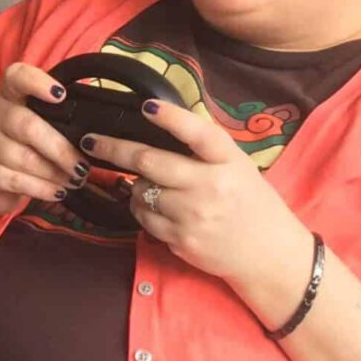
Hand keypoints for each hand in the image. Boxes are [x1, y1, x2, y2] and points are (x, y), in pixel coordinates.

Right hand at [0, 63, 89, 210]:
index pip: (17, 77)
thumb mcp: (36, 124)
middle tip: (82, 167)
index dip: (37, 83)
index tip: (60, 95)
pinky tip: (56, 192)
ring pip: (21, 158)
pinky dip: (39, 188)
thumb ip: (56, 120)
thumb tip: (93, 136)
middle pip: (26, 126)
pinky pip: (12, 180)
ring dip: (53, 174)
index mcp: (8, 94)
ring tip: (74, 182)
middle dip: (59, 149)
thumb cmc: (20, 143)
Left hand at [79, 102, 313, 318]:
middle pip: (149, 161)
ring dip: (136, 185)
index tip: (147, 106)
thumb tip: (158, 121)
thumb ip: (203, 149)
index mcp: (228, 160)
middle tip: (92, 141)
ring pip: (140, 191)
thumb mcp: (237, 166)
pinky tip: (158, 208)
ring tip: (153, 187)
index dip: (171, 119)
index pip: (198, 133)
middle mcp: (210, 185)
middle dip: (114, 149)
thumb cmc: (250, 202)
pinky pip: (143, 218)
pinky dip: (142, 209)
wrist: (269, 254)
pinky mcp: (181, 240)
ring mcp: (193, 215)